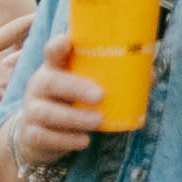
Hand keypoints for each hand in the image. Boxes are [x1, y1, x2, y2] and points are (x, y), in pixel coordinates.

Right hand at [8, 36, 107, 171]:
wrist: (41, 134)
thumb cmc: (73, 101)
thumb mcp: (88, 85)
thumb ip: (115, 78)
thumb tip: (151, 75)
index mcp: (55, 68)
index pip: (52, 52)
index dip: (58, 45)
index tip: (68, 40)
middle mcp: (39, 86)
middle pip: (49, 82)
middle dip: (74, 87)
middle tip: (100, 95)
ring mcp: (32, 110)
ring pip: (45, 112)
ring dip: (74, 117)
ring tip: (98, 121)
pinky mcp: (30, 134)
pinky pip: (43, 137)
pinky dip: (65, 140)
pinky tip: (84, 141)